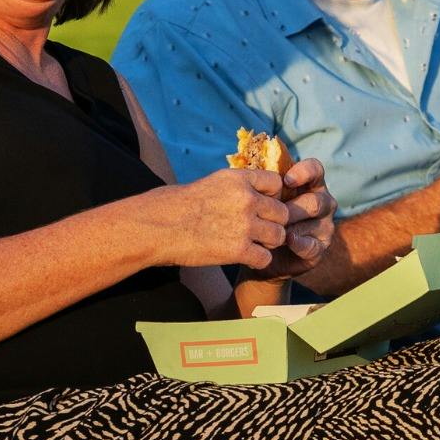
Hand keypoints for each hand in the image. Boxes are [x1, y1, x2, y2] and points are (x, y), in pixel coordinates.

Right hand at [139, 169, 293, 270]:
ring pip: (279, 236)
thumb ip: (235, 188)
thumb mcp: (209, 184)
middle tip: (258, 230)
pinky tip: (243, 257)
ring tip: (251, 244)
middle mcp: (246, 199)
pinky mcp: (239, 250)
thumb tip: (253, 193)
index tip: (262, 206)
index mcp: (238, 179)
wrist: (157, 227)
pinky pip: (265, 258)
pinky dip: (256, 260)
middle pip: (282, 212)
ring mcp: (245, 225)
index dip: (272, 196)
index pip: (276, 183)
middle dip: (273, 223)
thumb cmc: (176, 205)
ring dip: (267, 243)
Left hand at [255, 158, 337, 279]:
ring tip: (273, 229)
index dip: (304, 172)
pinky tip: (287, 241)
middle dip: (292, 208)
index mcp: (310, 184)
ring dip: (292, 225)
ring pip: (315, 223)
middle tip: (270, 214)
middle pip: (316, 200)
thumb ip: (263, 184)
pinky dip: (298, 243)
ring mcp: (325, 226)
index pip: (315, 169)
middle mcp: (323, 202)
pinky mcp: (320, 247)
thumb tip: (250, 170)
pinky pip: (313, 245)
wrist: (265, 251)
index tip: (286, 180)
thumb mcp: (263, 197)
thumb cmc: (263, 216)